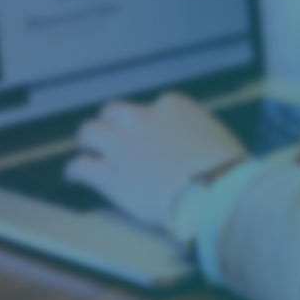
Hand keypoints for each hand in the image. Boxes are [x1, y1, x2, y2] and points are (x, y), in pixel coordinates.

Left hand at [66, 93, 246, 226]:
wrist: (215, 193)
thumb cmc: (226, 170)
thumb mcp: (217, 136)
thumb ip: (197, 133)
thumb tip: (197, 143)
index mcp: (172, 106)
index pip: (151, 107)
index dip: (147, 123)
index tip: (148, 134)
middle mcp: (143, 119)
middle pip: (113, 112)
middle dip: (111, 124)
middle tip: (111, 137)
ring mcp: (123, 146)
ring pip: (90, 132)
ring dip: (89, 142)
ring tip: (88, 151)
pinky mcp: (111, 175)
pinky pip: (80, 167)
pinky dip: (75, 171)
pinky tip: (74, 175)